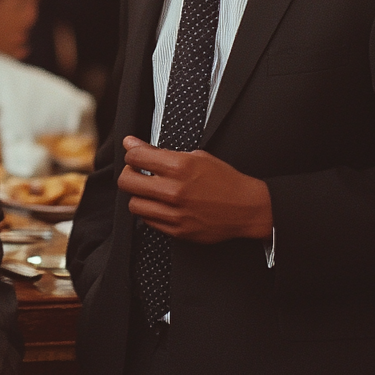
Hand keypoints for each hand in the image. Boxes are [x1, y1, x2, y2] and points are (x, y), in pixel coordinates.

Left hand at [118, 136, 272, 242]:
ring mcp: (175, 213)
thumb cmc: (224, 180)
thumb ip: (159, 151)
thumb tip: (131, 143)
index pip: (135, 157)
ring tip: (149, 191)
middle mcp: (174, 191)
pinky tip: (160, 204)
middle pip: (127, 182)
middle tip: (136, 172)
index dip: (131, 154)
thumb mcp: (196, 156)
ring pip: (134, 204)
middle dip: (128, 174)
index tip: (134, 155)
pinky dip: (150, 211)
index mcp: (179, 167)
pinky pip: (148, 221)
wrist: (247, 208)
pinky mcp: (178, 231)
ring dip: (138, 195)